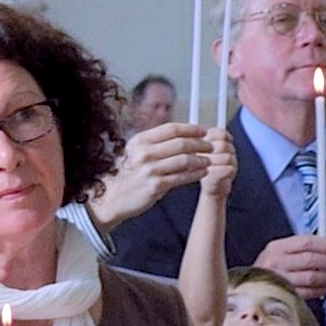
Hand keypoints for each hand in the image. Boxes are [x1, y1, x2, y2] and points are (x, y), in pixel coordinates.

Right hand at [87, 121, 216, 229]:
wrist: (115, 196)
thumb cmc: (131, 172)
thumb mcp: (138, 151)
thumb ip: (158, 142)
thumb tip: (186, 133)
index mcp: (140, 141)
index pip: (172, 129)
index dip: (191, 129)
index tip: (204, 131)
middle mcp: (144, 153)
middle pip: (181, 143)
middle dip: (201, 144)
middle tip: (211, 146)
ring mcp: (150, 170)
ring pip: (185, 160)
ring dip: (201, 159)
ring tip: (209, 160)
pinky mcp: (156, 185)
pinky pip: (183, 177)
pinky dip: (196, 173)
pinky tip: (203, 172)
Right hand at [252, 232, 325, 301]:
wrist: (252, 289)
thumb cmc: (272, 269)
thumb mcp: (281, 253)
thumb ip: (302, 248)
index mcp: (276, 247)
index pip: (306, 242)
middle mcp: (275, 262)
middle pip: (311, 259)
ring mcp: (279, 279)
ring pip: (312, 277)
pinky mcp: (284, 295)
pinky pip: (309, 292)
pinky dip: (321, 290)